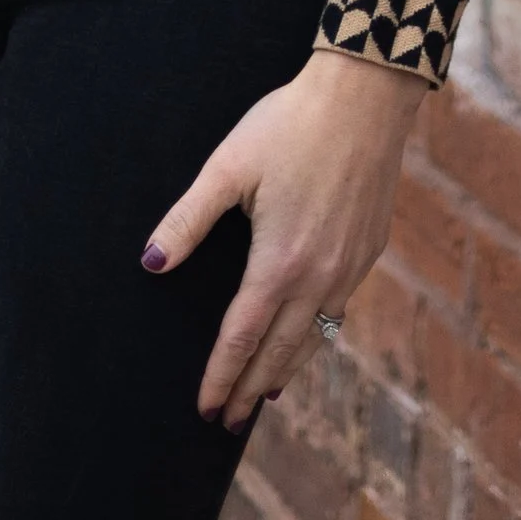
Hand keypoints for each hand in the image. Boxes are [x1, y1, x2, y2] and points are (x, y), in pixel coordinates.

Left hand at [143, 45, 426, 429]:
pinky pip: (337, 313)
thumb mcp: (228, 168)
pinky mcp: (368, 251)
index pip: (241, 337)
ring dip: (284, 373)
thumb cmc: (289, 124)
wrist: (365, 98)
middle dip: (249, 389)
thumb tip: (151, 264)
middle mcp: (318, 277)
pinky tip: (308, 341)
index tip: (204, 408)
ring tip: (263, 398)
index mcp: (279, 263)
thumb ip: (188, 220)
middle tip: (227, 422)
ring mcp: (349, 268)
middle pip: (278, 352)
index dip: (220, 376)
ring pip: (313, 339)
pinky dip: (316, 339)